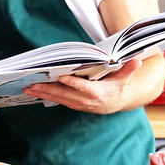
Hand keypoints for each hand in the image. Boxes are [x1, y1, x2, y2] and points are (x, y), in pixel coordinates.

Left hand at [25, 58, 143, 113]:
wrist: (115, 103)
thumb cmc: (117, 87)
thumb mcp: (124, 77)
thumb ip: (129, 68)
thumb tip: (136, 60)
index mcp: (97, 92)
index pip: (83, 87)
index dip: (73, 83)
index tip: (62, 77)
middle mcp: (85, 100)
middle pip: (65, 94)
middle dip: (48, 89)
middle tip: (34, 84)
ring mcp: (77, 104)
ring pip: (58, 98)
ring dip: (42, 93)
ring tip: (28, 89)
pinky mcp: (72, 104)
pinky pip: (57, 100)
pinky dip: (45, 96)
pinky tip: (34, 92)